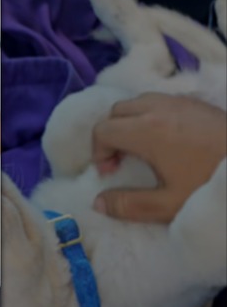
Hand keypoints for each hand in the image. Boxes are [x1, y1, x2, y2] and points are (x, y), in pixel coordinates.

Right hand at [92, 93, 226, 222]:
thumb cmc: (208, 184)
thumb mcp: (168, 205)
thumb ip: (128, 205)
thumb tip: (98, 202)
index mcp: (146, 131)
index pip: (103, 130)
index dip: (98, 152)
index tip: (111, 173)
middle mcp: (159, 109)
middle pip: (117, 111)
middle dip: (110, 134)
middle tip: (120, 160)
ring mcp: (180, 103)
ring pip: (138, 101)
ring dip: (129, 122)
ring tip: (140, 147)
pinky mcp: (198, 103)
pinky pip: (161, 100)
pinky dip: (150, 115)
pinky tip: (165, 139)